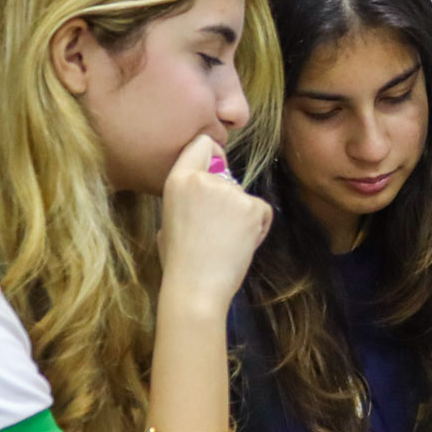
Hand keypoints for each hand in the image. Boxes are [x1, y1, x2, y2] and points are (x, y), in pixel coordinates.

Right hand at [158, 137, 273, 307]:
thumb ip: (186, 199)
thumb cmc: (180, 261)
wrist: (196, 288)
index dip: (212, 154)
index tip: (216, 166)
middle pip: (227, 177)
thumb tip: (202, 197)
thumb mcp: (168, 220)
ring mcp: (230, 192)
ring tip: (225, 242)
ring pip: (244, 196)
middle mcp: (205, 180)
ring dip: (242, 216)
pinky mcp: (253, 207)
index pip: (202, 144)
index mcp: (179, 180)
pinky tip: (241, 243)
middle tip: (215, 230)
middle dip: (226, 200)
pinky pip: (263, 210)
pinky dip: (258, 226)